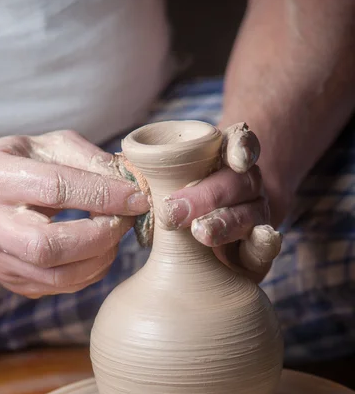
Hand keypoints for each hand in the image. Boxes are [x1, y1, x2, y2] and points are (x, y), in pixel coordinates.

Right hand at [0, 130, 148, 296]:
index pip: (55, 189)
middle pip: (51, 246)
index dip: (103, 195)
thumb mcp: (44, 146)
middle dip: (102, 235)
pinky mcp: (12, 282)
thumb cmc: (13, 165)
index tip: (137, 197)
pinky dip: (92, 270)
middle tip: (126, 219)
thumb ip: (87, 159)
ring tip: (115, 232)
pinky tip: (99, 249)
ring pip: (59, 276)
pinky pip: (62, 287)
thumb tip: (132, 182)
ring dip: (102, 257)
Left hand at [158, 123, 280, 280]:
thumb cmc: (179, 204)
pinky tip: (265, 238)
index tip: (236, 158)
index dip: (241, 147)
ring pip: (250, 213)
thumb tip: (125, 171)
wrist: (205, 244)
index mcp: (225, 160)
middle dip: (209, 195)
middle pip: (238, 182)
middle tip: (175, 212)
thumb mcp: (164, 186)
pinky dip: (267, 242)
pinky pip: (267, 245)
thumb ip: (153, 177)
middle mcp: (246, 184)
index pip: (239, 144)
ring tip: (201, 232)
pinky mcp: (259, 249)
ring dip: (226, 221)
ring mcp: (257, 215)